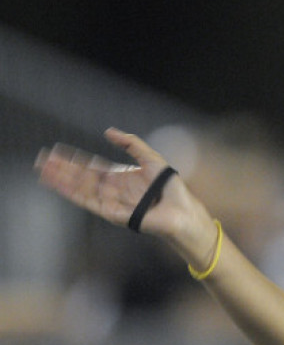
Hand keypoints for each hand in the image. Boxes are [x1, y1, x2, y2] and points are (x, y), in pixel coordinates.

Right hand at [35, 127, 190, 236]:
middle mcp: (112, 189)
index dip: (74, 160)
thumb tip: (109, 132)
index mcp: (121, 177)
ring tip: (44, 171)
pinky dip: (73, 193)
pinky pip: (88, 201)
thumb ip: (131, 144)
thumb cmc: (170, 187)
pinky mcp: (110, 213)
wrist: (180, 209)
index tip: (57, 152)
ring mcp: (109, 201)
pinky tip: (59, 186)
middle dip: (62, 168)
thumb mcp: (150, 158)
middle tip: (42, 159)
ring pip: (80, 189)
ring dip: (62, 180)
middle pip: (81, 177)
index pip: (91, 167)